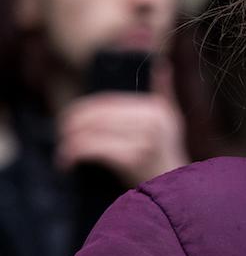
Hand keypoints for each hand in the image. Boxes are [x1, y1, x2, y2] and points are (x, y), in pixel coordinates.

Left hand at [56, 64, 188, 186]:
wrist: (174, 190)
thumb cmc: (165, 155)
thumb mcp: (171, 121)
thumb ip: (164, 92)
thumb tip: (163, 65)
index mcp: (157, 108)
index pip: (108, 101)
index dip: (82, 109)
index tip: (67, 121)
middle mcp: (153, 120)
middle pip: (97, 116)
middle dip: (71, 126)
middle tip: (61, 136)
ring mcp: (144, 139)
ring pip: (91, 132)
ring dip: (69, 143)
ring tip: (62, 152)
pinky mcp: (132, 158)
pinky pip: (92, 149)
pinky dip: (73, 155)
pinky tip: (67, 163)